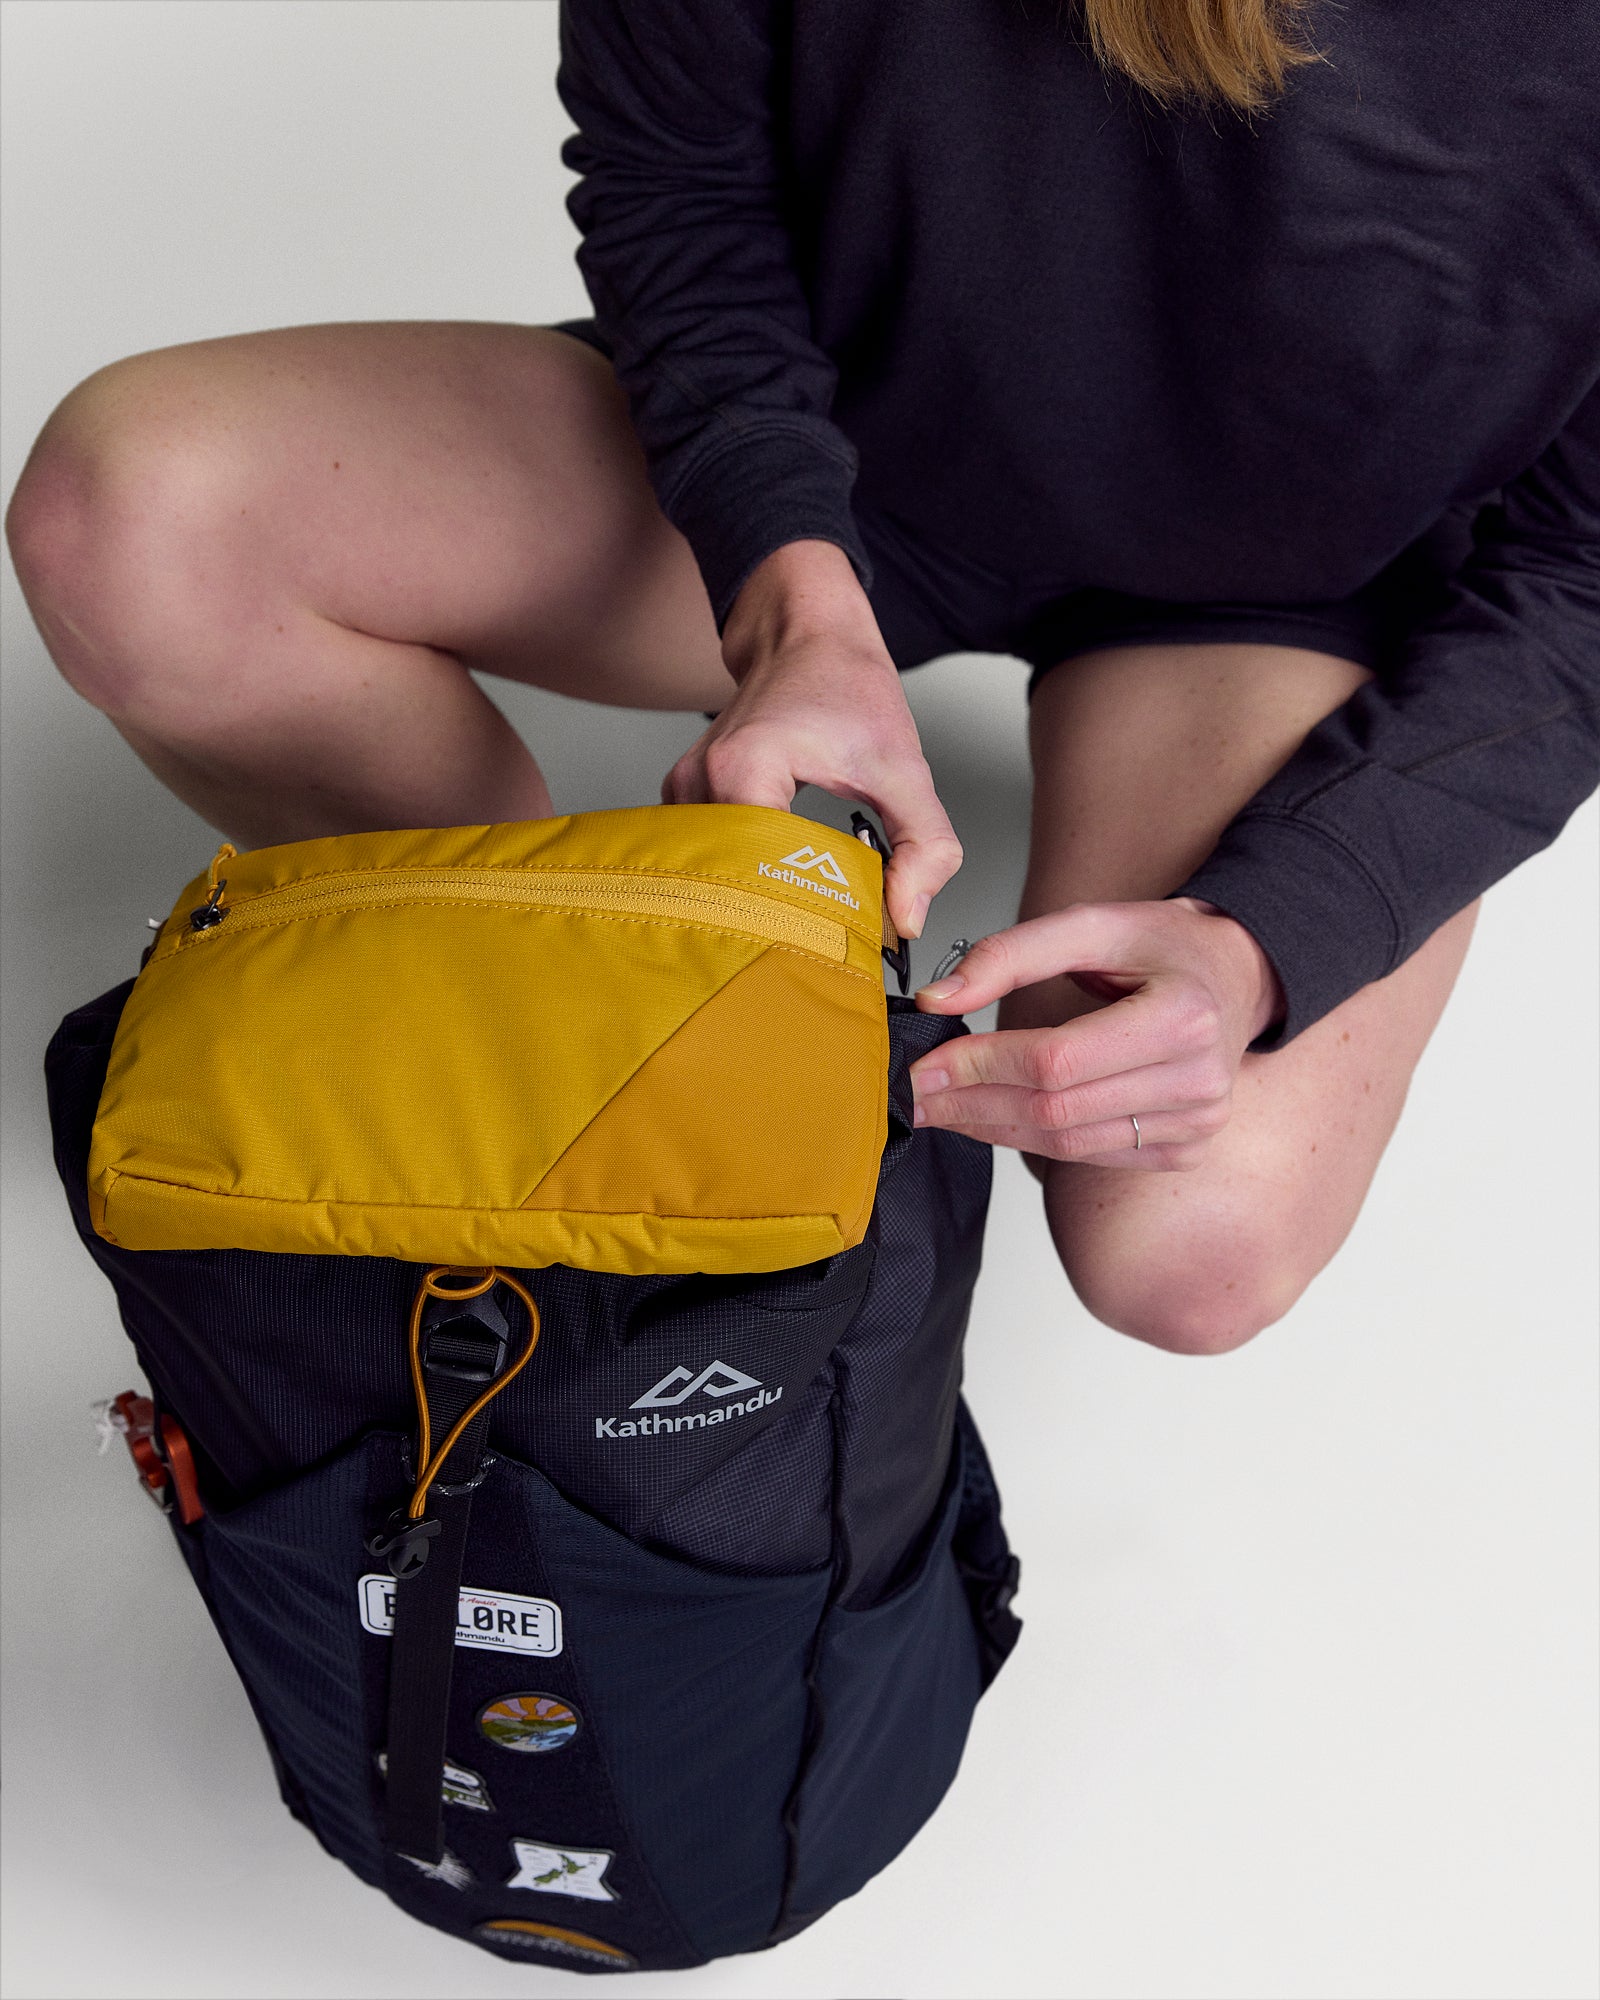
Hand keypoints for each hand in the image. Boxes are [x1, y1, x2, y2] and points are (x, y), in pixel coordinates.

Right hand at [662, 542, 960, 936]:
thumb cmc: (848, 687)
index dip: (802, 916)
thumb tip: (906, 918)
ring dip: (755, 904)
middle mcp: (700, 781)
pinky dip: (740, 880)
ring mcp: (684, 790)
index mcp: (746, 767)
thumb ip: (923, 846)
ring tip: (798, 923)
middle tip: (824, 948)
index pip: (760, 875)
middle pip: (729, 887)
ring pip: (712, 880)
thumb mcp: (905, 767)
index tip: (842, 940)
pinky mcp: (685, 798)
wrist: (809, 633)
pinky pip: (706, 859)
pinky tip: (773, 892)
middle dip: (778, 921)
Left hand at [908, 898, 1284, 1169]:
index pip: (1056, 1060)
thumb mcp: (1094, 924)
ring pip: (1066, 1144)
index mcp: (1181, 1019)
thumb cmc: (1167, 947)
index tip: (925, 1064)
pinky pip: (1090, 1155)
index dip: (981, 1065)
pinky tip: (995, 1121)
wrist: (1237, 978)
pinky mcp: (1184, 1150)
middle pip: (1056, 1110)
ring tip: (943, 1110)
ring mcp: (1196, 1125)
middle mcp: (1198, 1082)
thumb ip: (1012, 954)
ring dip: (993, 1128)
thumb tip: (938, 998)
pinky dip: (1033, 1141)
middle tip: (916, 1096)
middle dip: (973, 1104)